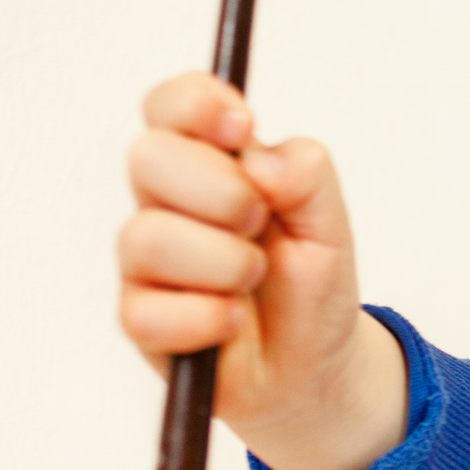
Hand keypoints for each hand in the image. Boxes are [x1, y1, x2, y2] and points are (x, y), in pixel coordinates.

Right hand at [119, 72, 406, 469]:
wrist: (314, 366)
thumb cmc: (311, 284)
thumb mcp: (329, 222)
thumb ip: (306, 174)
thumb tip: (257, 160)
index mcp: (210, 163)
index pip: (171, 105)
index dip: (197, 103)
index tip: (243, 126)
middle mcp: (167, 203)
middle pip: (149, 158)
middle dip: (220, 192)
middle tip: (259, 222)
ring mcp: (146, 262)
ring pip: (147, 238)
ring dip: (222, 263)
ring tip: (253, 279)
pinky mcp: (139, 320)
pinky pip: (147, 311)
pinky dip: (206, 319)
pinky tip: (232, 323)